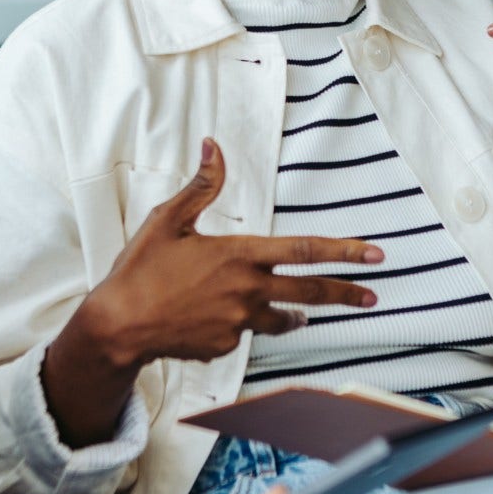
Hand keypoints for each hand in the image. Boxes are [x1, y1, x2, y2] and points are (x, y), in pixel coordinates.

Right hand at [78, 139, 384, 367]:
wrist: (118, 326)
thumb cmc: (140, 270)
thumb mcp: (168, 220)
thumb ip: (201, 186)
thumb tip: (214, 147)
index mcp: (239, 255)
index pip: (305, 250)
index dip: (345, 251)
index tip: (374, 255)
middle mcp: (247, 291)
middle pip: (310, 291)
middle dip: (346, 293)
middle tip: (372, 296)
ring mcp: (238, 323)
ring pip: (281, 318)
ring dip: (296, 315)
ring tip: (305, 316)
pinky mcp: (225, 347)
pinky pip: (241, 334)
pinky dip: (236, 324)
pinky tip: (211, 317)